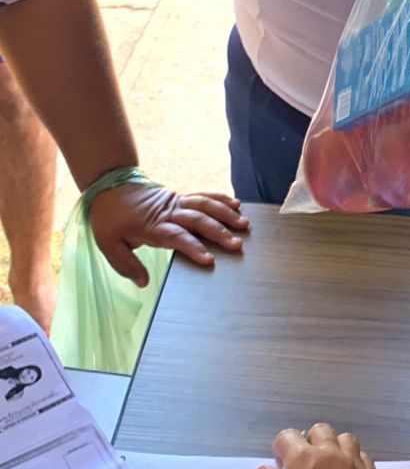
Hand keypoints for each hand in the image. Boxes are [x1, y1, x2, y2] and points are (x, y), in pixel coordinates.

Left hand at [89, 183, 247, 285]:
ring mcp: (176, 203)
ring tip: (244, 225)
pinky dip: (220, 198)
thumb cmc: (110, 218)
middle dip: (219, 232)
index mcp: (152, 226)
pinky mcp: (180, 197)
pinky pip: (203, 195)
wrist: (109, 186)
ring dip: (225, 214)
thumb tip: (143, 282)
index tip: (209, 260)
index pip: (177, 237)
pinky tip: (236, 204)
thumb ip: (126, 264)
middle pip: (197, 220)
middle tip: (237, 245)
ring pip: (205, 205)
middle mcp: (168, 213)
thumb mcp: (107, 244)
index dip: (193, 248)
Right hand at [257, 423, 382, 468]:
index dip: (282, 448)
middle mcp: (330, 454)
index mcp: (302, 459)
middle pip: (320, 431)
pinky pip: (364, 457)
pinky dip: (355, 461)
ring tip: (330, 466)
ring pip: (346, 439)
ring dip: (336, 447)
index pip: (288, 436)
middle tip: (307, 463)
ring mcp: (354, 464)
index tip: (282, 461)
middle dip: (310, 441)